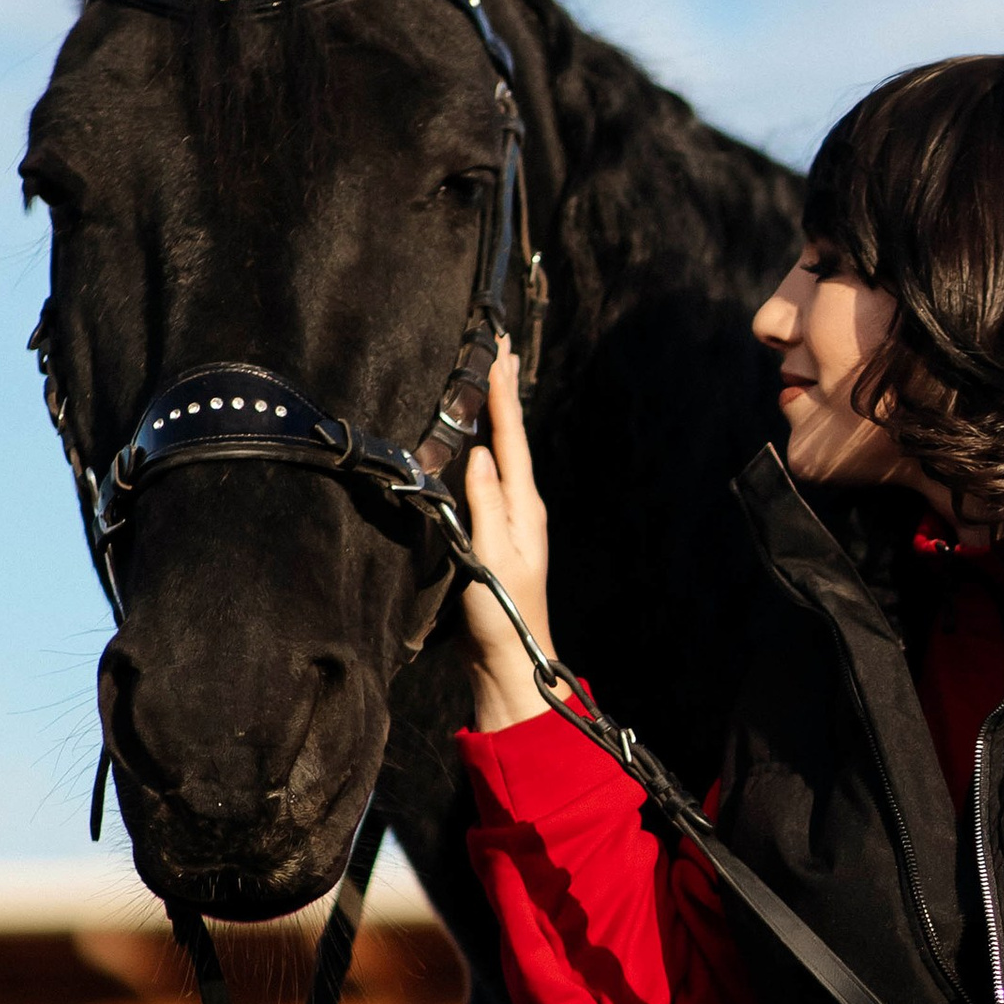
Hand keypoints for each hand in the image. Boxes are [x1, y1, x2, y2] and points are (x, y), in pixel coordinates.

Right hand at [460, 340, 555, 728]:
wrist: (509, 659)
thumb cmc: (502, 614)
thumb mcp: (490, 556)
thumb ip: (485, 504)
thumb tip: (481, 452)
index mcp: (524, 506)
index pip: (511, 436)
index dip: (502, 392)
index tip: (498, 349)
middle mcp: (522, 506)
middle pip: (512, 435)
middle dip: (505, 390)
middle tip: (501, 344)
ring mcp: (511, 519)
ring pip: (503, 451)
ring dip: (497, 412)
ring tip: (493, 376)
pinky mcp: (496, 533)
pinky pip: (492, 475)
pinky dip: (487, 445)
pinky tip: (480, 438)